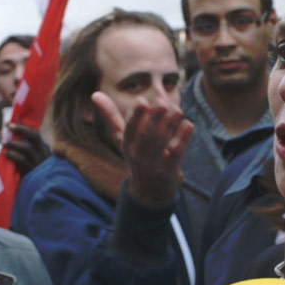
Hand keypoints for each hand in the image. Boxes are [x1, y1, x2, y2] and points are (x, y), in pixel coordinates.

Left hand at [4, 122, 49, 174]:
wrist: (41, 187)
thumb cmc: (32, 169)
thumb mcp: (32, 156)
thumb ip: (22, 146)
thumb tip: (3, 133)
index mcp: (43, 147)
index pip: (34, 133)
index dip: (23, 127)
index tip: (10, 124)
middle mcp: (42, 152)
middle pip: (34, 136)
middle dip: (21, 129)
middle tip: (8, 126)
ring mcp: (38, 161)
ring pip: (27, 148)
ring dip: (14, 143)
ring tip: (3, 142)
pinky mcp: (32, 170)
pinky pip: (22, 160)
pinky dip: (13, 155)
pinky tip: (6, 153)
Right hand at [92, 92, 193, 207]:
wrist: (149, 191)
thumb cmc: (137, 155)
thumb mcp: (123, 138)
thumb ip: (111, 115)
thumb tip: (95, 94)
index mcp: (126, 143)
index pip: (128, 128)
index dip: (135, 116)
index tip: (143, 101)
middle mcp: (138, 154)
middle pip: (146, 135)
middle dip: (153, 118)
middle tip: (162, 103)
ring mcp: (153, 164)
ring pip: (161, 142)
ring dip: (170, 124)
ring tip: (177, 109)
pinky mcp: (169, 171)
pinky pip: (176, 154)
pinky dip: (183, 139)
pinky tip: (189, 125)